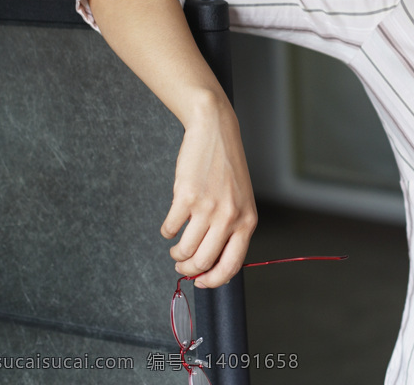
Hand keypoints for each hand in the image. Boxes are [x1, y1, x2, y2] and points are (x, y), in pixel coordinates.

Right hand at [162, 102, 257, 288]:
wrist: (216, 132)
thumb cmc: (227, 169)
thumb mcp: (240, 201)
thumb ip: (232, 229)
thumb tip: (211, 264)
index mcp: (247, 221)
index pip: (231, 266)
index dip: (213, 281)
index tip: (201, 282)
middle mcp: (229, 217)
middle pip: (202, 262)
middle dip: (188, 270)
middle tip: (182, 265)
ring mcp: (207, 208)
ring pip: (184, 251)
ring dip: (176, 254)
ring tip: (176, 247)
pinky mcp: (186, 197)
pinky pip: (170, 229)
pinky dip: (167, 232)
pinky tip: (171, 224)